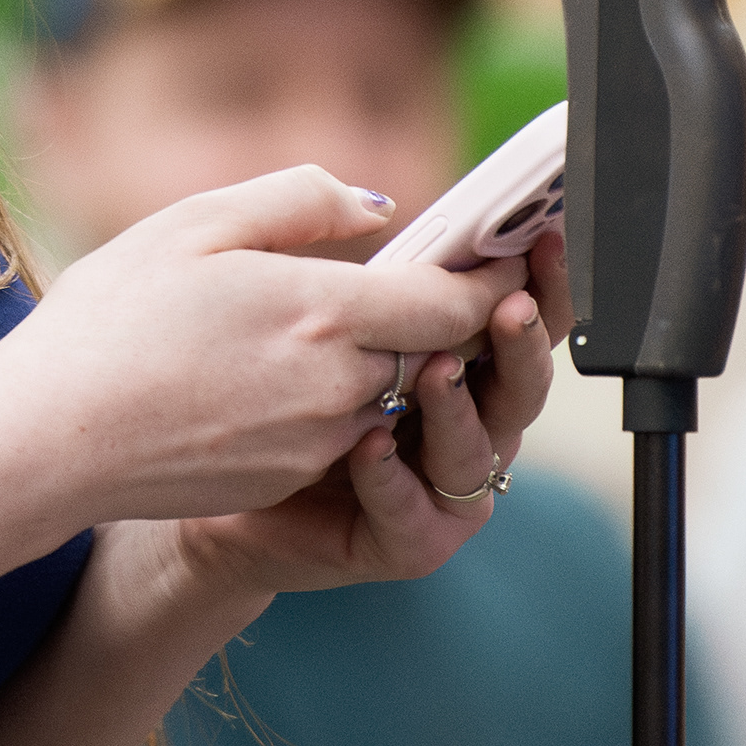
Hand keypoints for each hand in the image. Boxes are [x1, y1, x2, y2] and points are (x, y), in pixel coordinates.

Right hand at [0, 167, 524, 533]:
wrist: (47, 442)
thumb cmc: (107, 323)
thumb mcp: (194, 224)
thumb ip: (299, 200)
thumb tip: (378, 206)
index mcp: (322, 313)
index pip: (454, 303)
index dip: (490, 279)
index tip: (509, 254)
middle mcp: (337, 388)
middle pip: (426, 351)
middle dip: (437, 317)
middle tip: (437, 277)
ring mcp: (315, 444)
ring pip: (381, 392)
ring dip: (378, 360)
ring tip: (327, 321)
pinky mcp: (287, 481)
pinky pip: (336, 432)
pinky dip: (329, 400)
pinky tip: (269, 371)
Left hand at [174, 226, 569, 598]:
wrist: (199, 478)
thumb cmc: (238, 371)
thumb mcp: (272, 282)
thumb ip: (320, 229)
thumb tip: (380, 205)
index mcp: (443, 350)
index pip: (514, 311)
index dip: (537, 276)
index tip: (545, 235)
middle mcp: (455, 418)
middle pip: (519, 384)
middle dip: (523, 342)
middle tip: (510, 305)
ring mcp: (433, 483)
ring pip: (477, 452)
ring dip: (462, 409)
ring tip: (436, 369)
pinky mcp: (398, 540)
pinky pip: (414, 518)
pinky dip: (395, 480)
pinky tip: (370, 444)